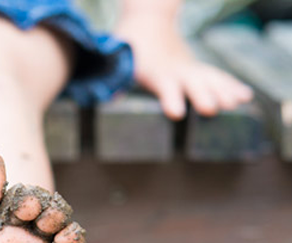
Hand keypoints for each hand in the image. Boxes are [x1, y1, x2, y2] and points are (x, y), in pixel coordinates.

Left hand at [116, 16, 252, 119]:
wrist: (147, 19)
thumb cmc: (128, 44)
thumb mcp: (116, 58)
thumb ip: (114, 75)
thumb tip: (109, 94)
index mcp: (154, 71)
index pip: (163, 85)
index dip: (170, 98)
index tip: (176, 112)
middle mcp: (175, 70)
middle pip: (192, 82)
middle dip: (202, 95)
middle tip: (211, 109)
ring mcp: (188, 68)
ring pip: (209, 79)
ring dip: (223, 91)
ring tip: (236, 104)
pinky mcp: (195, 70)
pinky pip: (217, 77)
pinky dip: (231, 86)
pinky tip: (245, 97)